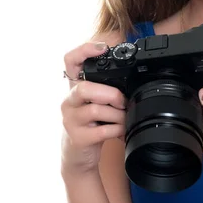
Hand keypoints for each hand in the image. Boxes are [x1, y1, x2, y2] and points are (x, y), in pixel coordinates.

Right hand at [60, 41, 126, 175]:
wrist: (79, 154)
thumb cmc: (91, 123)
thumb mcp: (97, 102)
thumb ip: (107, 88)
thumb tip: (134, 79)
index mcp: (75, 87)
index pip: (70, 61)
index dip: (84, 50)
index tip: (102, 48)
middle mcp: (69, 100)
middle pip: (84, 88)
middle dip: (110, 94)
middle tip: (122, 102)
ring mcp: (71, 119)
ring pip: (96, 110)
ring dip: (118, 115)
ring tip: (123, 119)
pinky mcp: (78, 137)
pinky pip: (101, 130)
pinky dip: (117, 130)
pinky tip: (120, 131)